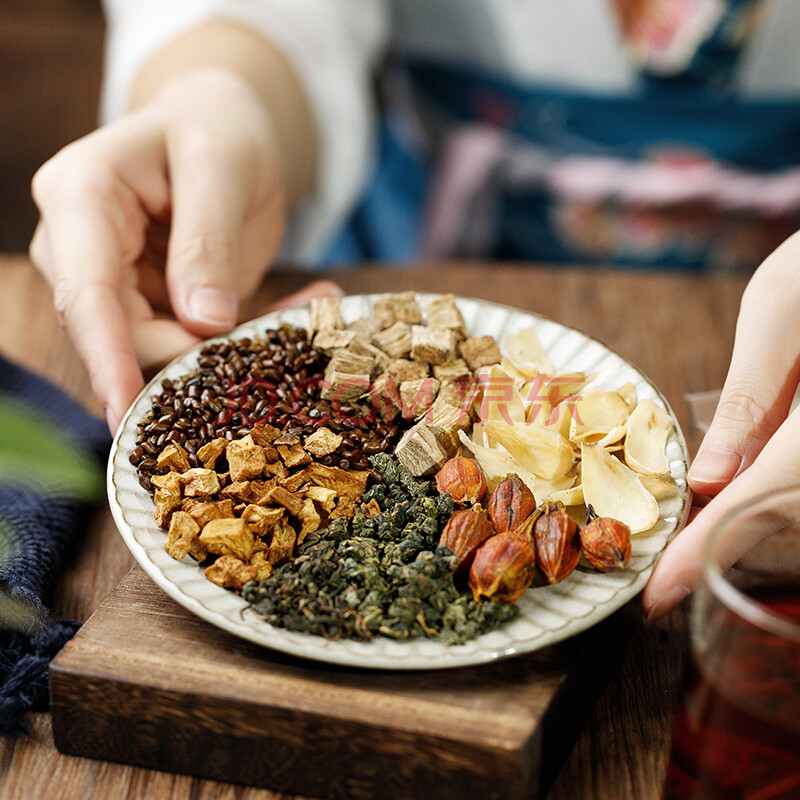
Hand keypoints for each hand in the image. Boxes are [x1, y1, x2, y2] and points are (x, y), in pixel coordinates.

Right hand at [30, 68, 286, 431]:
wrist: (223, 127)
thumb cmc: (217, 126)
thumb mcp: (221, 165)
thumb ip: (207, 240)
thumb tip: (202, 323)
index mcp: (80, 199)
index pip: (86, 293)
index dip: (107, 356)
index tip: (130, 408)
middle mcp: (81, 248)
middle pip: (120, 332)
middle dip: (192, 354)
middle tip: (273, 343)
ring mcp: (115, 281)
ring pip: (162, 345)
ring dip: (233, 345)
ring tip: (305, 311)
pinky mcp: (152, 304)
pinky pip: (195, 339)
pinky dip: (247, 335)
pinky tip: (302, 308)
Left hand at [643, 231, 799, 618]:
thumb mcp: (781, 311)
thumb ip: (747, 400)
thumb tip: (705, 479)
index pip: (756, 502)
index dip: (702, 556)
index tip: (656, 598)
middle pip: (781, 515)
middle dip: (720, 545)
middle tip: (661, 572)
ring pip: (794, 507)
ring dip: (745, 523)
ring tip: (686, 542)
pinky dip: (769, 496)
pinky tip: (734, 493)